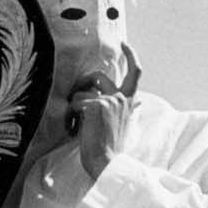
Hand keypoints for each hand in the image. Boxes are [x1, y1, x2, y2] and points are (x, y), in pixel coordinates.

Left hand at [68, 43, 140, 180]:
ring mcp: (109, 100)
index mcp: (129, 101)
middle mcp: (121, 97)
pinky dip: (71, 116)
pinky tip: (77, 130)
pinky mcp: (96, 105)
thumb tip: (135, 99)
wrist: (108, 164)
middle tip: (76, 96)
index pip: (135, 73)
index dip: (130, 56)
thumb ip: (126, 108)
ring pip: (83, 91)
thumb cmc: (110, 148)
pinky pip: (75, 103)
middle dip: (84, 82)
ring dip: (75, 107)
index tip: (124, 44)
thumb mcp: (123, 123)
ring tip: (78, 125)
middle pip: (99, 76)